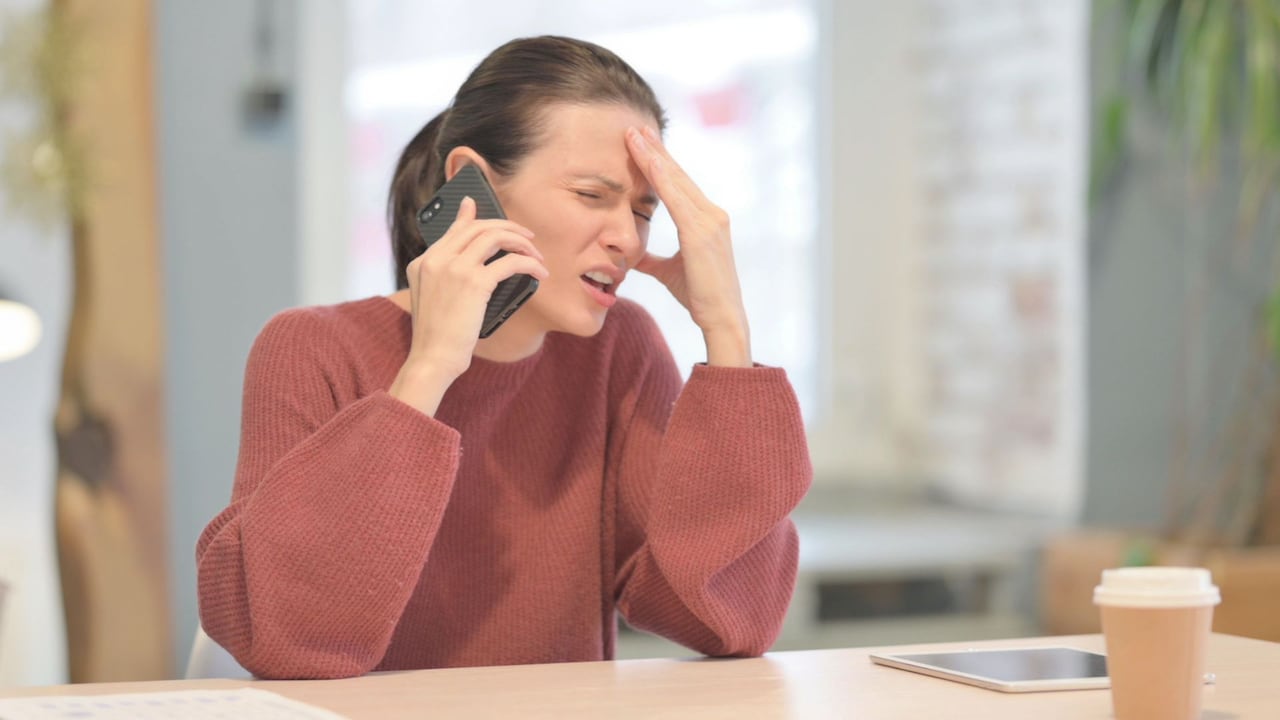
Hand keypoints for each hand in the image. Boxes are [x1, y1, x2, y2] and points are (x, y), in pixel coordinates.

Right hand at [389, 197, 548, 414]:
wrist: (432, 358)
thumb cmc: (437, 337)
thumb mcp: (432, 301)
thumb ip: (446, 277)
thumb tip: (474, 268)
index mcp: (423, 262)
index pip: (453, 229)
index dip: (471, 216)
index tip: (479, 205)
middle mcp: (436, 259)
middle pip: (477, 227)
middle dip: (507, 227)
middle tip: (527, 237)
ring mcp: (454, 268)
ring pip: (495, 236)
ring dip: (521, 242)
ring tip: (536, 255)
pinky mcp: (474, 282)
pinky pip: (510, 262)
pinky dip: (530, 264)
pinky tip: (539, 273)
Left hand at [625, 126, 750, 366]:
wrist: (721, 319)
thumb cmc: (700, 297)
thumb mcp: (669, 271)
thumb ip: (652, 259)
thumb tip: (632, 255)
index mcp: (706, 220)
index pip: (678, 185)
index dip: (659, 163)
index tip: (640, 143)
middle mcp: (712, 214)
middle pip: (678, 175)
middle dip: (655, 150)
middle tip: (634, 127)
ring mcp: (710, 221)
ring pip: (676, 181)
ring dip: (653, 156)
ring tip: (634, 135)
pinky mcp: (702, 232)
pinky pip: (676, 198)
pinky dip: (659, 177)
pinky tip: (644, 161)